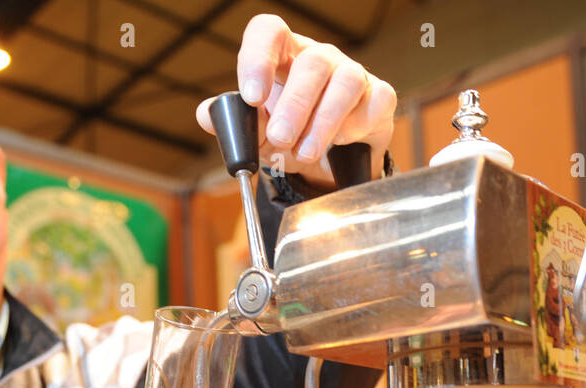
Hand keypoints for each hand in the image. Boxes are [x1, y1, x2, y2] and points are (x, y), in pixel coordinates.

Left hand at [196, 13, 395, 188]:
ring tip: (305, 152)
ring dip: (323, 122)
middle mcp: (319, 58)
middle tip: (279, 138)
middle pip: (312, 63)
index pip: (269, 32)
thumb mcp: (258, 132)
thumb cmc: (292, 133)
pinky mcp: (379, 97)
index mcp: (283, 55)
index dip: (258, 58)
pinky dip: (354, 127)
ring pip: (345, 83)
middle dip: (294, 105)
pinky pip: (372, 103)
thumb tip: (207, 115)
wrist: (330, 157)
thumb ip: (234, 122)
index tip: (251, 97)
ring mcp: (352, 74)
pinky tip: (340, 143)